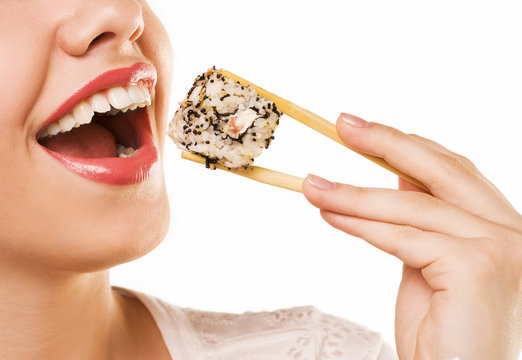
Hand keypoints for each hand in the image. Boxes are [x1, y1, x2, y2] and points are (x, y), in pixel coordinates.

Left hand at [303, 113, 521, 359]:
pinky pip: (404, 237)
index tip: (363, 129)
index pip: (452, 170)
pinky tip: (331, 215)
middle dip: (386, 142)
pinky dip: (361, 225)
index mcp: (501, 226)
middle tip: (342, 123)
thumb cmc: (443, 332)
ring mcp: (501, 248)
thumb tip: (398, 180)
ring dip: (354, 193)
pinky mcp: (477, 267)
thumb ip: (419, 222)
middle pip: (440, 170)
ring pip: (412, 206)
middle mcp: (512, 231)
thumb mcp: (427, 264)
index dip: (405, 145)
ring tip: (313, 186)